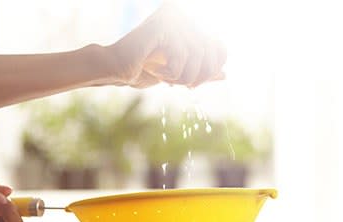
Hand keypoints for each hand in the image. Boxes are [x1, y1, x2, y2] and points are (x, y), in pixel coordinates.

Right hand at [107, 2, 226, 88]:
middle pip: (211, 50)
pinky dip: (171, 71)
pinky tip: (156, 71)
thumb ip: (200, 71)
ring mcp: (173, 17)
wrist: (117, 68)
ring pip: (198, 54)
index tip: (195, 83)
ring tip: (168, 80)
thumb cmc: (145, 68)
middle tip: (185, 86)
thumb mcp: (179, 71)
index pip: (219, 46)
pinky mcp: (162, 25)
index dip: (213, 68)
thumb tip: (225, 74)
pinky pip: (182, 54)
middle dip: (200, 75)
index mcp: (190, 23)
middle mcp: (184, 14)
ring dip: (185, 75)